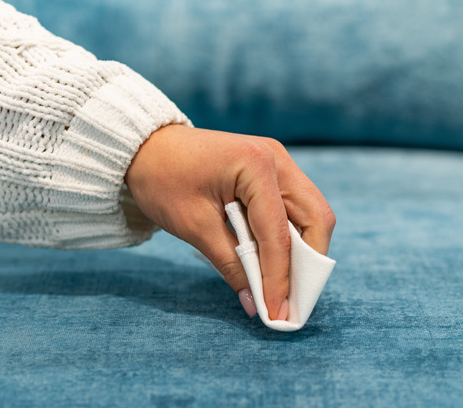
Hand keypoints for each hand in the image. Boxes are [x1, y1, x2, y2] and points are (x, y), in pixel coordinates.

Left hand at [125, 125, 335, 319]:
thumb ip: (230, 264)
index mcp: (256, 164)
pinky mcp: (272, 171)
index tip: (278, 313)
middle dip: (309, 264)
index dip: (280, 277)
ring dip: (303, 252)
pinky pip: (294, 209)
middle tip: (292, 301)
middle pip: (316, 218)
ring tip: (285, 287)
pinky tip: (274, 263)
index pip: (279, 232)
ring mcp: (278, 162)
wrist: (146, 148)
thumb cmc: (163, 179)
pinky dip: (289, 238)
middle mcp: (277, 159)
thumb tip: (256, 304)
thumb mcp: (194, 226)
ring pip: (311, 214)